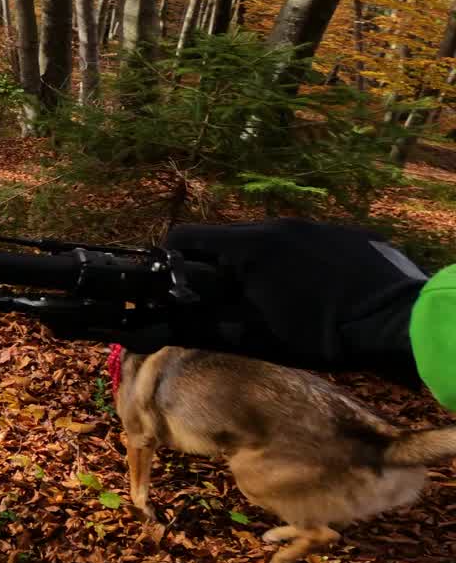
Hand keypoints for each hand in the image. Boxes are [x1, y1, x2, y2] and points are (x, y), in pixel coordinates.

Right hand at [157, 218, 426, 386]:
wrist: (403, 321)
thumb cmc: (325, 335)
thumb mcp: (259, 338)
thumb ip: (204, 328)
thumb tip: (158, 328)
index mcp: (249, 246)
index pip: (185, 237)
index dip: (170, 262)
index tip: (174, 289)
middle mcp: (277, 224)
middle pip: (225, 239)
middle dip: (216, 269)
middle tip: (226, 304)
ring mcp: (313, 224)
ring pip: (264, 241)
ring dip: (256, 267)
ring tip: (276, 301)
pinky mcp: (343, 232)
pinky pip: (301, 242)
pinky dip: (293, 264)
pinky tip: (314, 293)